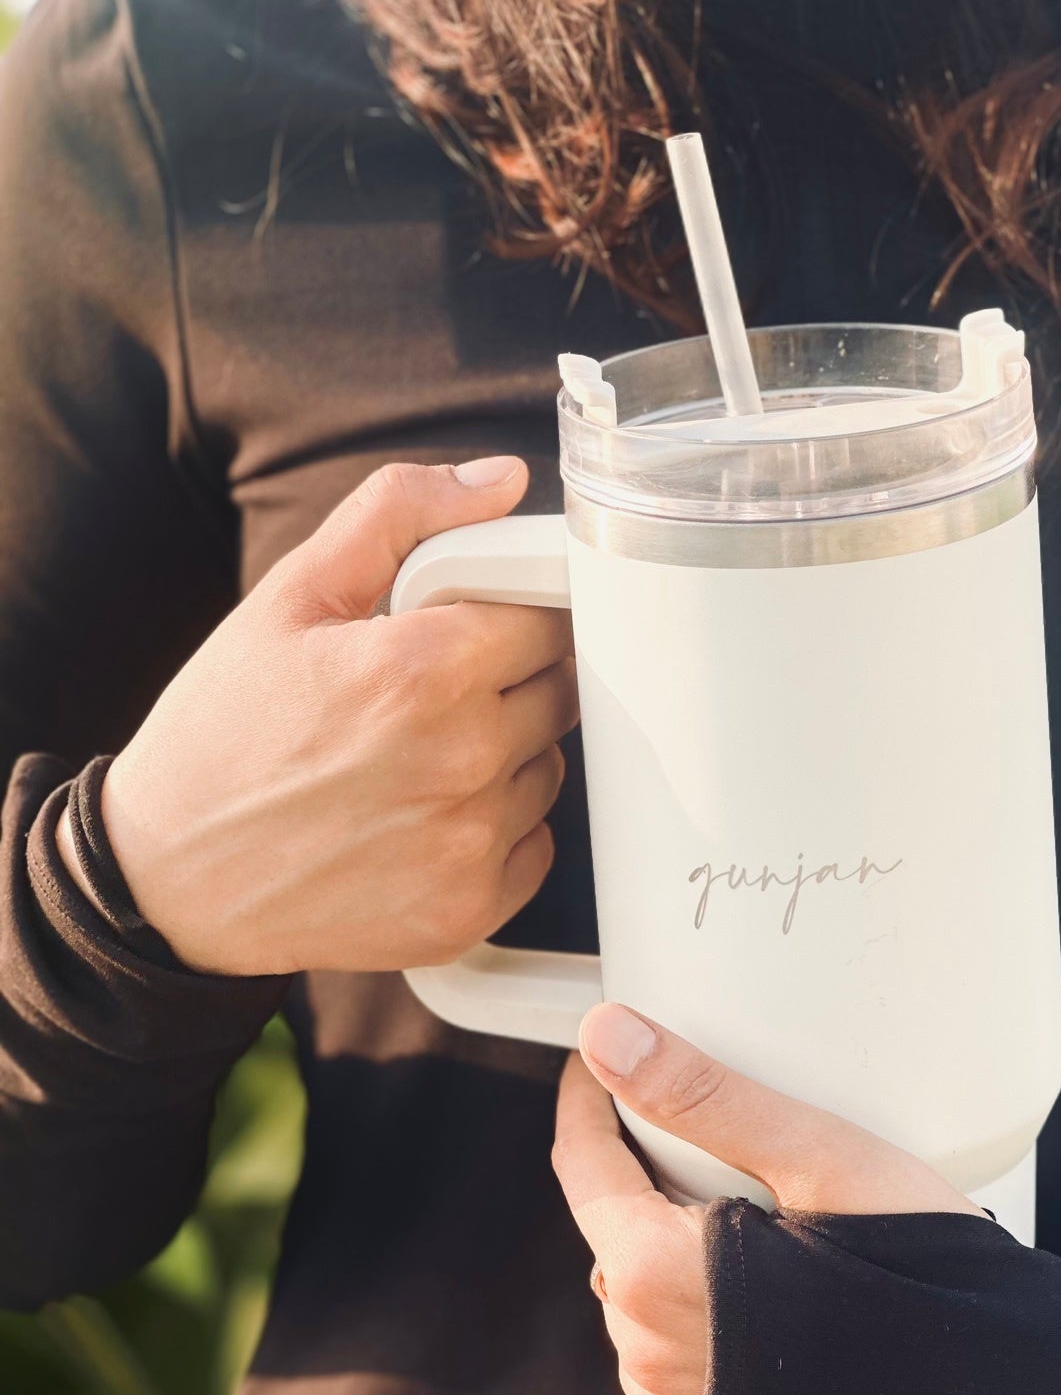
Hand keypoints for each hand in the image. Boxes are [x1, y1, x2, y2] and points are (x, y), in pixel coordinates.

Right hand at [64, 457, 577, 974]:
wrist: (166, 879)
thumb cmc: (224, 732)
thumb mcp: (290, 597)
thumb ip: (398, 515)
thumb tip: (501, 481)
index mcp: (425, 669)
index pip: (550, 617)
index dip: (517, 613)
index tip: (478, 626)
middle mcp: (460, 759)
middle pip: (560, 691)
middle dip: (512, 680)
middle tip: (433, 692)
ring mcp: (467, 845)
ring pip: (549, 769)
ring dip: (508, 755)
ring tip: (418, 757)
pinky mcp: (468, 912)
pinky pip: (534, 846)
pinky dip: (497, 830)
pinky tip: (424, 818)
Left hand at [553, 1004, 987, 1394]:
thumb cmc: (922, 1276)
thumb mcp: (818, 1157)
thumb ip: (702, 1095)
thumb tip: (605, 1035)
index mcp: (654, 1276)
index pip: (584, 1169)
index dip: (590, 1105)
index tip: (603, 1067)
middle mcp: (649, 1357)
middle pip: (617, 1237)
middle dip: (646, 1182)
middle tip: (712, 1138)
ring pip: (644, 1304)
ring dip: (675, 1256)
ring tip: (756, 1218)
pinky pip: (677, 1369)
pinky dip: (701, 1324)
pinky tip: (765, 1299)